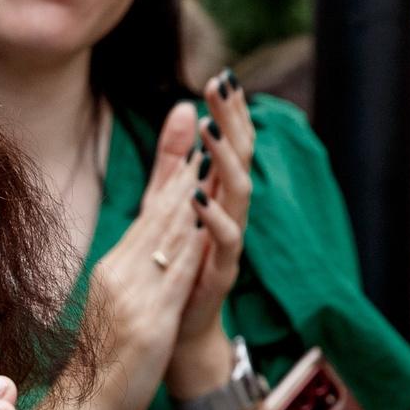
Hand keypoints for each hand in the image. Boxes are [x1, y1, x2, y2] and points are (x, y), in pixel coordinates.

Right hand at [78, 107, 212, 409]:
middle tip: (203, 118)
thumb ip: (140, 266)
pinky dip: (190, 246)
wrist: (88, 408)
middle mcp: (120, 274)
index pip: (148, 209)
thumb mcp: (123, 304)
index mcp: (115, 268)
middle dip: (184, 164)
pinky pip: (174, 278)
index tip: (186, 122)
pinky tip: (205, 221)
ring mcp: (133, 298)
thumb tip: (156, 235)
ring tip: (210, 156)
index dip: (171, 165)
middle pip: (157, 211)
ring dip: (190, 193)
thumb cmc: (108, 360)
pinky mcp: (149, 325)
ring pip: (166, 237)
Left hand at [164, 71, 256, 400]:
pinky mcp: (220, 273)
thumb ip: (176, 161)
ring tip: (208, 130)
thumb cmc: (176, 267)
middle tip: (222, 86)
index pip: (230, 145)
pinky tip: (199, 198)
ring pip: (238, 194)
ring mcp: (228, 243)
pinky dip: (214, 220)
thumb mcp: (169, 206)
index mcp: (218, 196)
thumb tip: (182, 107)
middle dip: (233, 121)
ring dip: (224, 160)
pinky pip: (225, 243)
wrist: (175, 333)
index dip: (230, 113)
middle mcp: (230, 215)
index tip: (222, 76)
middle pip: (240, 159)